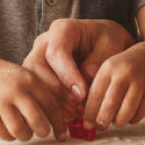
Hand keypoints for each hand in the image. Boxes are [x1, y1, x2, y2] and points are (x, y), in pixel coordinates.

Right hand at [0, 60, 67, 142]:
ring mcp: (0, 102)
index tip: (64, 134)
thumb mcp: (32, 79)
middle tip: (44, 132)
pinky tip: (14, 131)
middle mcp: (16, 90)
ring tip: (28, 132)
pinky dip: (12, 137)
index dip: (59, 123)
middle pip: (36, 119)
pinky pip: (4, 134)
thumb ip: (48, 94)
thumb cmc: (15, 80)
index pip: (51, 105)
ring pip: (19, 130)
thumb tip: (71, 116)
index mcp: (31, 80)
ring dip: (27, 136)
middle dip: (44, 131)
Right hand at [22, 18, 136, 116]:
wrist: (103, 43)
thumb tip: (86, 79)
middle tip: (77, 107)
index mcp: (62, 29)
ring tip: (76, 112)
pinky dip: (52, 106)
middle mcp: (44, 43)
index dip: (67, 76)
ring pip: (33, 83)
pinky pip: (37, 92)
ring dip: (52, 102)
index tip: (83, 94)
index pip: (56, 52)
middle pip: (37, 68)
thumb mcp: (111, 45)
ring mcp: (38, 59)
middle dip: (56, 92)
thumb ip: (99, 60)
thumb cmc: (107, 41)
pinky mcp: (38, 76)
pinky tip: (69, 114)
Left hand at [82, 43, 144, 129]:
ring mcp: (141, 82)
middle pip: (110, 105)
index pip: (96, 95)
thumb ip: (96, 92)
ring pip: (126, 113)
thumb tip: (87, 118)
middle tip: (100, 126)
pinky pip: (140, 115)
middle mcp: (125, 73)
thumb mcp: (107, 72)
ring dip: (119, 122)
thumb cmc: (123, 68)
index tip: (87, 124)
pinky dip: (132, 119)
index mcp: (109, 68)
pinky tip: (129, 114)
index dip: (90, 113)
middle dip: (102, 121)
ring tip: (116, 119)